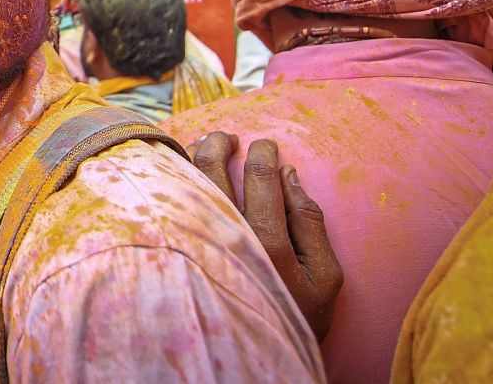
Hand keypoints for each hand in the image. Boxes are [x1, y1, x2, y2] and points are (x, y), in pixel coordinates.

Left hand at [188, 132, 343, 341]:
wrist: (254, 355)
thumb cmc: (297, 314)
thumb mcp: (325, 277)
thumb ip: (311, 223)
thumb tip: (290, 175)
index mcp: (267, 243)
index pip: (261, 180)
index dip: (263, 155)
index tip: (265, 145)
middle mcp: (225, 239)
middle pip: (215, 173)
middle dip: (222, 145)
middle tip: (228, 136)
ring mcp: (196, 246)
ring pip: (185, 184)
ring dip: (193, 157)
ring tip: (204, 145)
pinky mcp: (176, 253)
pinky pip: (167, 207)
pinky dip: (171, 182)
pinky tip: (178, 171)